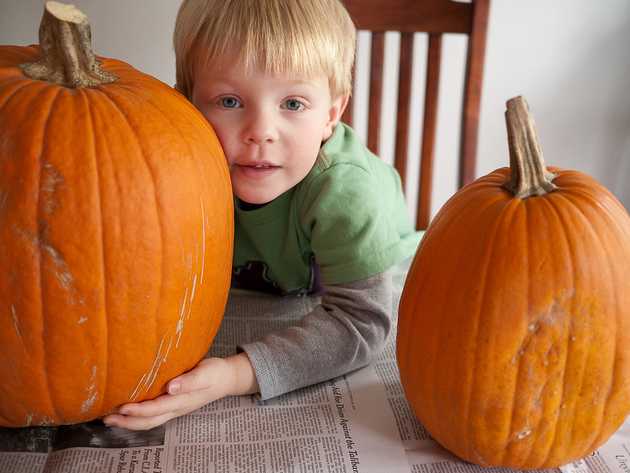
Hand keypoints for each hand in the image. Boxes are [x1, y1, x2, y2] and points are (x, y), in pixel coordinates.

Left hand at [102, 353, 257, 429]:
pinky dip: (138, 417)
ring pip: (150, 421)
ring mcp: (175, 408)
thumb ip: (190, 381)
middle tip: (107, 418)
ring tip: (111, 418)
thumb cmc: (216, 373)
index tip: (122, 407)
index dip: (139, 410)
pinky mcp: (174, 404)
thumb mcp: (206, 373)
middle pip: (149, 421)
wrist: (227, 378)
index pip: (156, 409)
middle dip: (128, 422)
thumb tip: (171, 387)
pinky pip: (154, 415)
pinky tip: (128, 411)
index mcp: (182, 400)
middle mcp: (176, 407)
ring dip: (130, 422)